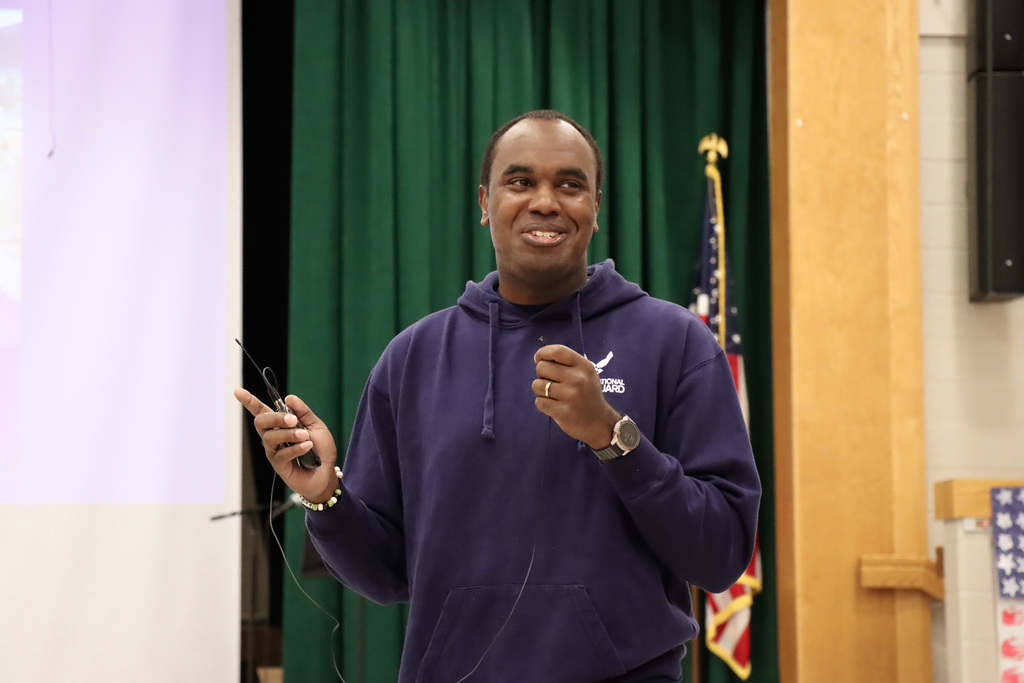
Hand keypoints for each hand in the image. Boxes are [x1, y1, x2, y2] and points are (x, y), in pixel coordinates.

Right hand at [234, 388, 339, 502]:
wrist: (327, 472)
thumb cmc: (320, 450)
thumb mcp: (316, 425)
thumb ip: (303, 412)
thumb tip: (288, 397)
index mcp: (281, 425)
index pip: (261, 410)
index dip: (249, 401)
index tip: (237, 390)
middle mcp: (273, 437)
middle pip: (260, 422)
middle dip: (275, 418)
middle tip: (294, 420)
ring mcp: (274, 451)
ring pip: (270, 438)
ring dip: (289, 434)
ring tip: (305, 436)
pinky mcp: (279, 465)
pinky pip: (282, 454)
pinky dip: (296, 448)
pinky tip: (307, 447)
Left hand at [532, 344, 620, 448]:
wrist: (600, 423)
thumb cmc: (587, 394)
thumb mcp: (586, 374)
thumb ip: (567, 363)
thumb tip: (539, 358)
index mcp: (584, 366)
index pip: (557, 351)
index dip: (542, 353)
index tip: (538, 359)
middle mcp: (578, 379)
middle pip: (542, 367)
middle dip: (541, 374)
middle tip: (551, 382)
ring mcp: (570, 396)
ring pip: (537, 385)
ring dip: (540, 390)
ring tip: (552, 395)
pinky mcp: (563, 412)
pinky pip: (539, 402)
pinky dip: (542, 403)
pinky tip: (553, 405)